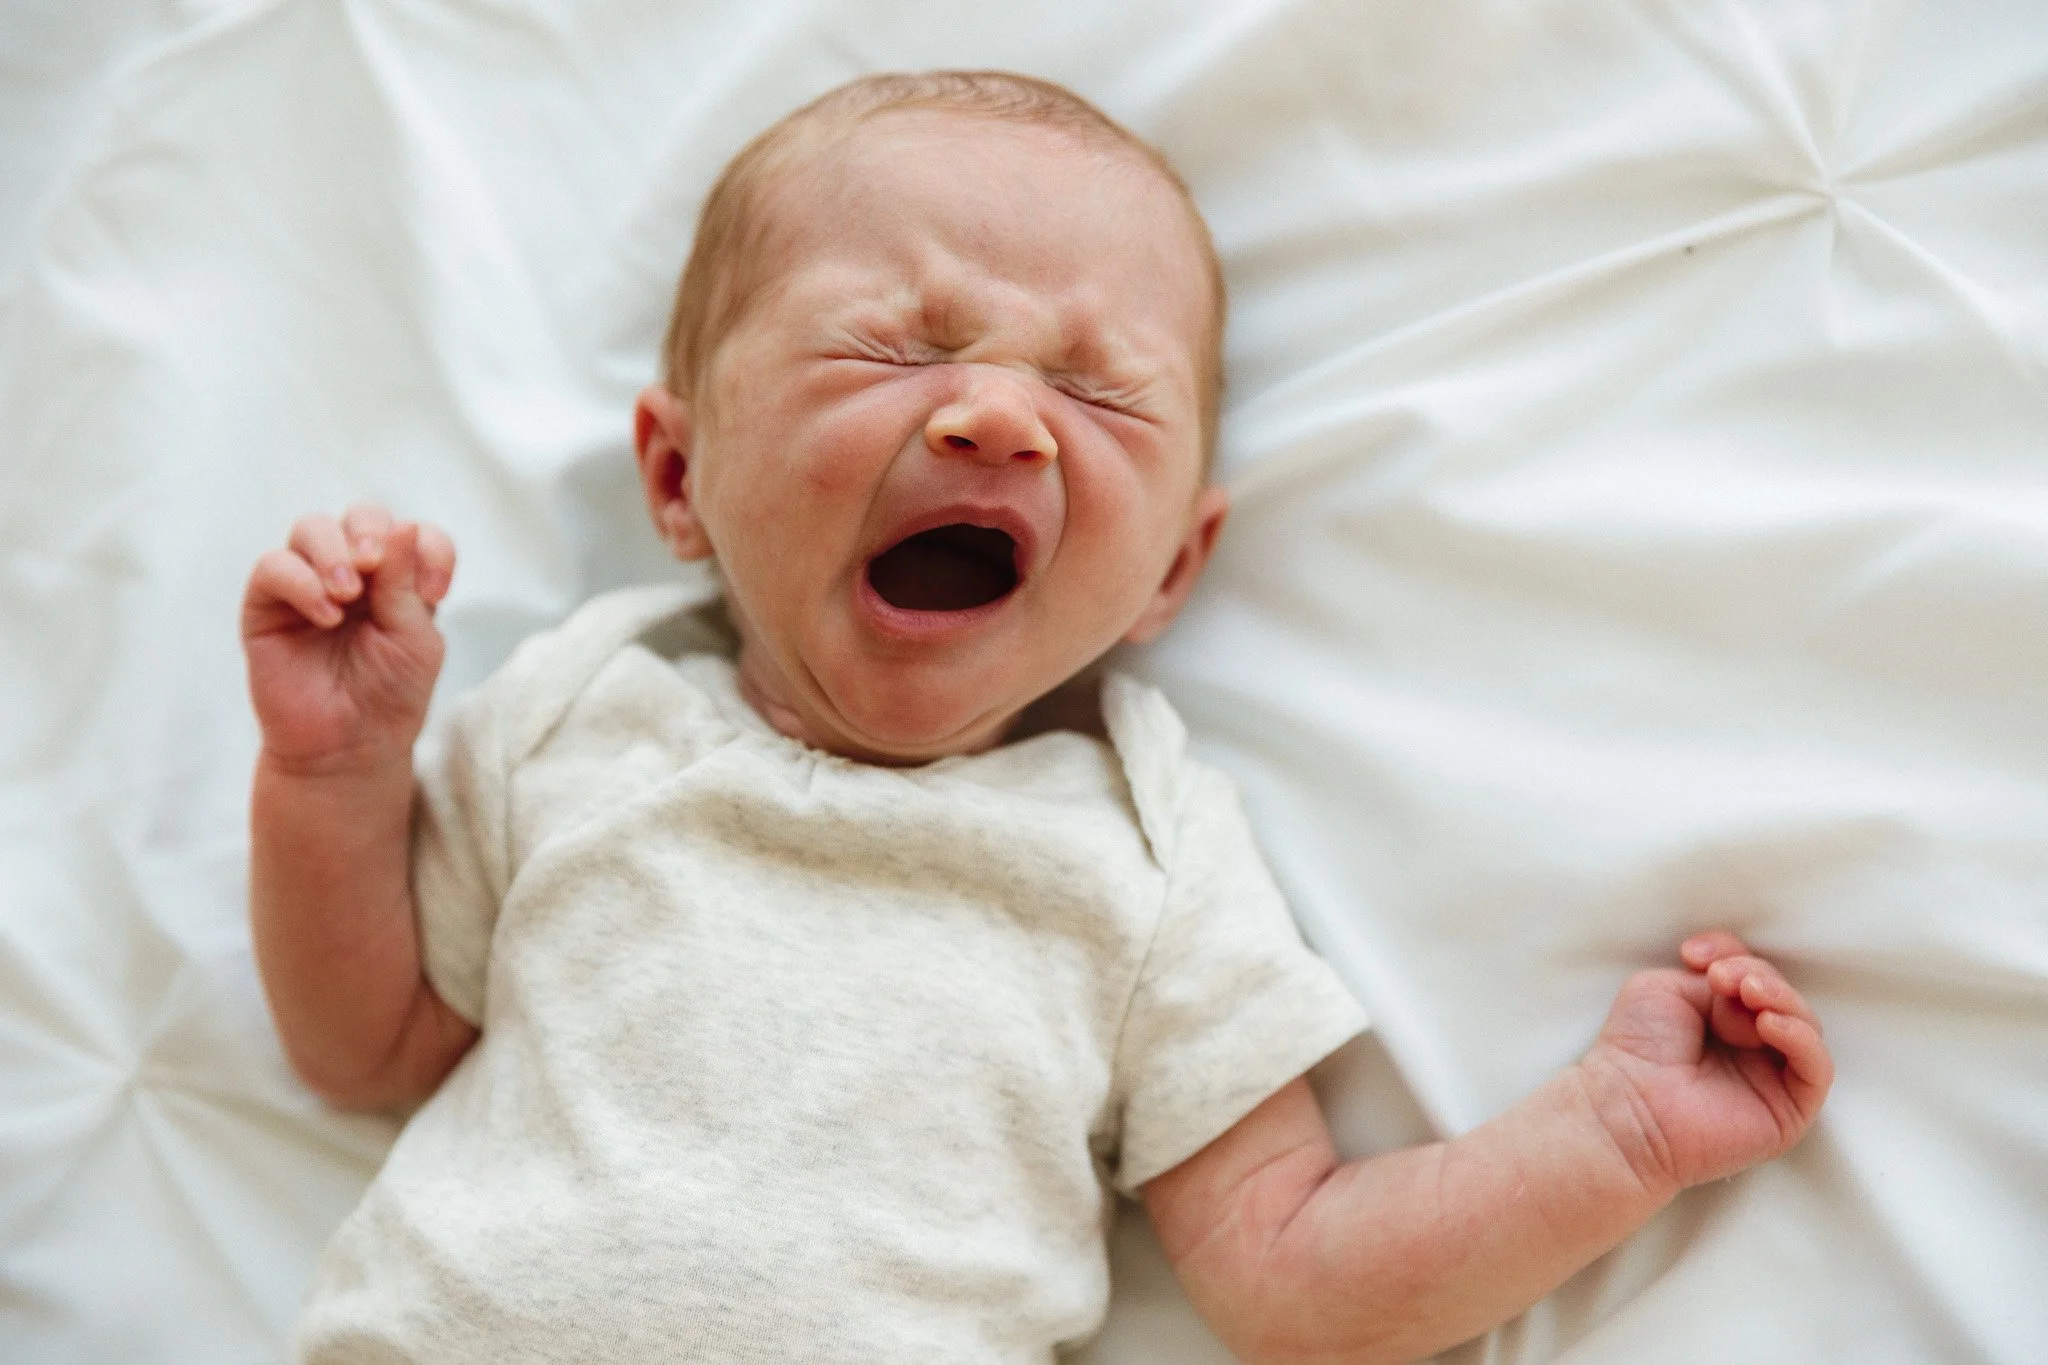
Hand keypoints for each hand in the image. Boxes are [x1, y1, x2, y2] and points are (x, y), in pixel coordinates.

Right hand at [241, 505, 455, 773]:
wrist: (347, 748)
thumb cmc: (389, 695)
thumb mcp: (414, 640)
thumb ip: (406, 585)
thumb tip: (403, 525)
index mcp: (401, 580)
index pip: (414, 533)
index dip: (429, 548)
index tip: (437, 591)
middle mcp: (355, 574)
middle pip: (361, 517)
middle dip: (370, 532)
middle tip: (373, 565)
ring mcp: (309, 584)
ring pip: (312, 529)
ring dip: (333, 552)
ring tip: (346, 596)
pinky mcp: (268, 605)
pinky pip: (274, 567)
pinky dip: (301, 581)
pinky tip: (326, 614)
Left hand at [1577, 930, 1832, 1195]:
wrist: (1624, 1104)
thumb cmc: (1635, 1047)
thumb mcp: (1667, 987)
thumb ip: (1714, 974)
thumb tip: (1745, 978)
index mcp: (1721, 1020)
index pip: (1752, 975)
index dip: (1733, 955)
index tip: (1693, 954)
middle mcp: (1751, 1049)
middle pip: (1782, 998)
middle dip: (1756, 975)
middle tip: (1721, 978)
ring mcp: (1772, 1080)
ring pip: (1805, 1027)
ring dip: (1781, 998)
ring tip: (1746, 991)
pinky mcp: (1789, 1111)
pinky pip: (1816, 1069)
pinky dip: (1800, 1037)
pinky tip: (1769, 1023)